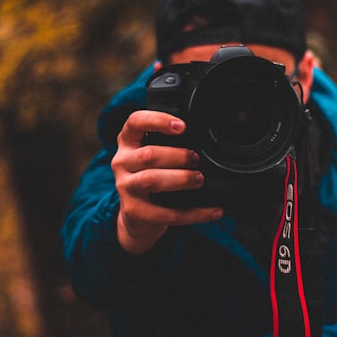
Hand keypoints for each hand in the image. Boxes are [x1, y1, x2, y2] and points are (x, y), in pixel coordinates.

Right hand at [112, 110, 222, 253]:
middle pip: (149, 154)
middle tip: (196, 159)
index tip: (182, 126)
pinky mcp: (135, 212)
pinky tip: (215, 211)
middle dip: (178, 156)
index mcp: (127, 142)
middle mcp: (121, 162)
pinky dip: (196, 213)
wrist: (136, 216)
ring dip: (181, 178)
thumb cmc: (150, 175)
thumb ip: (166, 142)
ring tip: (199, 179)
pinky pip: (169, 213)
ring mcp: (125, 188)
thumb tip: (203, 138)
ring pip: (152, 179)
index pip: (135, 122)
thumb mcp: (151, 153)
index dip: (158, 121)